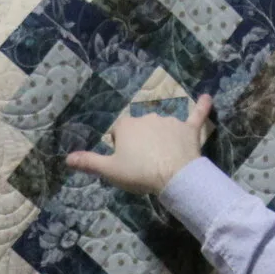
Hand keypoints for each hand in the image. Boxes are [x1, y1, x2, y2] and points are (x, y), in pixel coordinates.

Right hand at [64, 91, 211, 196]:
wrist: (173, 176)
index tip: (125, 162)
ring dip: (161, 136)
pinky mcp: (188, 128)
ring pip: (162, 125)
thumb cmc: (139, 173)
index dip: (120, 147)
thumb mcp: (110, 170)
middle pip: (140, 129)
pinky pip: (197, 114)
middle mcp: (146, 117)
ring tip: (164, 157)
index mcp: (126, 126)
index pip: (119, 132)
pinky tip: (207, 98)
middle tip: (144, 164)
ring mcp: (169, 121)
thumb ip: (89, 162)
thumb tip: (67, 159)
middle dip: (141, 142)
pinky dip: (202, 106)